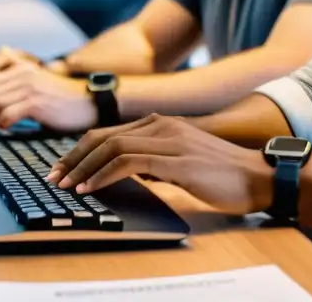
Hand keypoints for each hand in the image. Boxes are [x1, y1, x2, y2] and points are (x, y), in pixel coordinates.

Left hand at [0, 61, 95, 131]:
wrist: (90, 103)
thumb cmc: (63, 101)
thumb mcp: (37, 89)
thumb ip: (15, 88)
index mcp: (21, 71)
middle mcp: (24, 75)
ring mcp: (31, 87)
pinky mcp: (38, 102)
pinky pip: (8, 113)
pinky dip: (1, 122)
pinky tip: (2, 129)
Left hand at [45, 114, 273, 215]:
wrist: (257, 176)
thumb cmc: (223, 174)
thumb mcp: (181, 162)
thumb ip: (155, 161)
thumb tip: (128, 171)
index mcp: (162, 123)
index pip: (110, 132)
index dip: (81, 150)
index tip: (63, 169)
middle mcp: (162, 125)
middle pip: (104, 136)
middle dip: (74, 158)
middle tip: (54, 178)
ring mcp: (170, 140)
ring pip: (112, 147)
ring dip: (84, 168)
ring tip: (68, 186)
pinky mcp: (176, 159)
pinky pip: (129, 163)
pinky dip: (104, 175)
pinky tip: (92, 188)